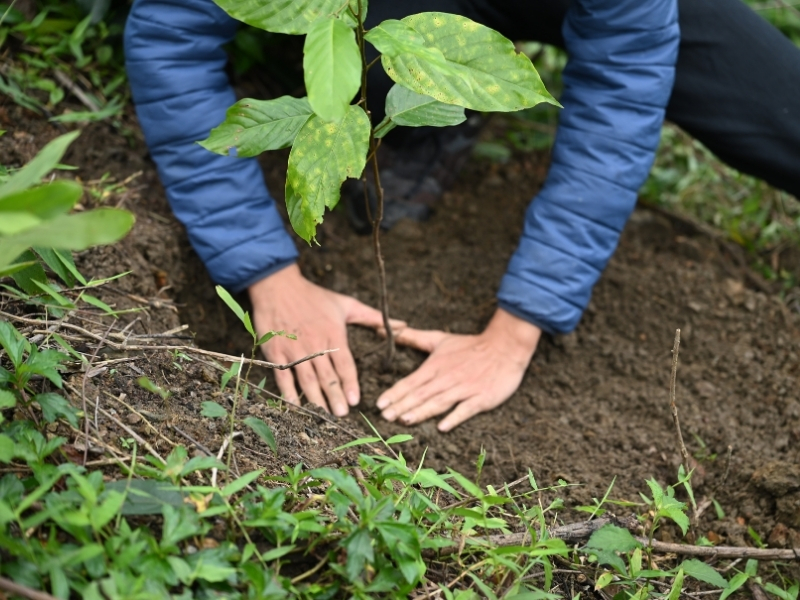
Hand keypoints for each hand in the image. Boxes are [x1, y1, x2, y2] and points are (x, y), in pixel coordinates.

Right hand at [249, 264, 402, 416]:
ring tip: (323, 414)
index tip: (356, 401)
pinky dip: (288, 391)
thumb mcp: (346, 304)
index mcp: (334, 334)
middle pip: (327, 375)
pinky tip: (295, 404)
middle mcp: (315, 344)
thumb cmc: (314, 296)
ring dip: (316, 397)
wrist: (278, 286)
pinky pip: (283, 375)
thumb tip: (403, 325)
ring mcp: (294, 349)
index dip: (350, 383)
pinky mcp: (276, 351)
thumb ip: (373, 317)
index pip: (345, 364)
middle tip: (342, 415)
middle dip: (335, 396)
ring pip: (307, 378)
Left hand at [376, 308, 540, 431]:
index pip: (411, 381)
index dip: (395, 393)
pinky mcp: (481, 398)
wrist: (504, 346)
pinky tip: (443, 427)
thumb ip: (413, 337)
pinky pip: (466, 409)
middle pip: (421, 394)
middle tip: (385, 417)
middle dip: (402, 405)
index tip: (380, 404)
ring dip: (422, 411)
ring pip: (440, 402)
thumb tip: (389, 330)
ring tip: (405, 420)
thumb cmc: (469, 346)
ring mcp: (464, 389)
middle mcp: (447, 378)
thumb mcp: (439, 339)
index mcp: (436, 366)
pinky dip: (455, 417)